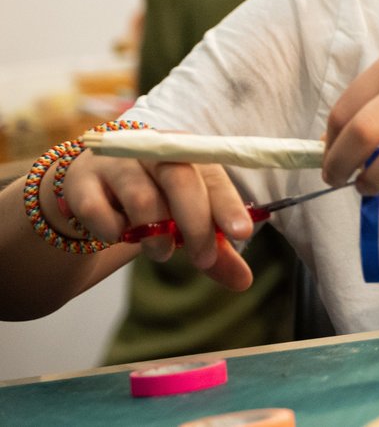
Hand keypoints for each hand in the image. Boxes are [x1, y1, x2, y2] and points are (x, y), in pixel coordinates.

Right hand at [60, 149, 255, 289]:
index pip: (213, 175)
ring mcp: (116, 163)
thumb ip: (214, 247)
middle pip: (180, 180)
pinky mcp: (81, 181)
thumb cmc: (154, 200)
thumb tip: (244, 282)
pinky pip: (97, 209)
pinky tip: (118, 236)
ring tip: (161, 254)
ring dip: (155, 235)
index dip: (228, 204)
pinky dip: (111, 230)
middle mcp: (153, 150)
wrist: (91, 186)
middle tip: (203, 259)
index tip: (242, 233)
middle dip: (196, 224)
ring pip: (141, 197)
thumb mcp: (185, 219)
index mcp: (187, 153)